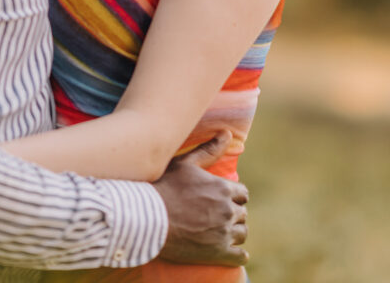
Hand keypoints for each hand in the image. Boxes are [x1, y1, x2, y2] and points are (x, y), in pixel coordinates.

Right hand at [151, 130, 249, 266]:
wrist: (146, 218)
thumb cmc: (163, 188)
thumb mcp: (185, 164)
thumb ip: (209, 149)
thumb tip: (228, 133)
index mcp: (223, 188)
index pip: (242, 194)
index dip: (232, 197)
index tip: (221, 201)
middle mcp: (227, 210)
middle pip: (242, 214)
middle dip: (232, 215)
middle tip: (216, 218)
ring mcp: (223, 232)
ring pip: (242, 234)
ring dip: (234, 234)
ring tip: (218, 233)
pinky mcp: (218, 252)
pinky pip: (240, 255)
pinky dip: (237, 254)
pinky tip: (228, 252)